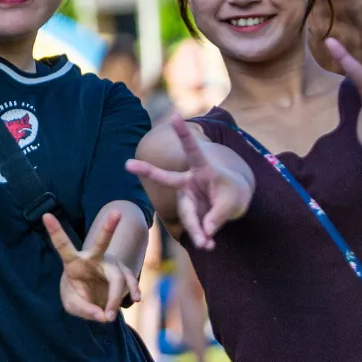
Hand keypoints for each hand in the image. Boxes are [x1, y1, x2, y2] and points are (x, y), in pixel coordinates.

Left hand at [43, 211, 140, 322]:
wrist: (93, 297)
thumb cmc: (77, 295)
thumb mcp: (72, 305)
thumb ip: (84, 310)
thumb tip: (103, 315)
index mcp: (73, 262)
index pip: (63, 246)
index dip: (55, 231)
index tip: (45, 215)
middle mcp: (92, 258)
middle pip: (101, 243)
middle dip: (108, 228)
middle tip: (117, 212)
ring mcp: (109, 264)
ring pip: (118, 276)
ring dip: (114, 297)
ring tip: (109, 316)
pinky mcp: (122, 273)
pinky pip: (130, 281)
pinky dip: (132, 291)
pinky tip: (135, 298)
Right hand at [126, 116, 251, 248]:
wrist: (232, 201)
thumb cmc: (233, 193)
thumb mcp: (233, 201)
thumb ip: (218, 216)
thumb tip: (204, 234)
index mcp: (202, 169)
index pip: (192, 150)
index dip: (182, 133)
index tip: (174, 115)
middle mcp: (188, 181)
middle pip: (165, 178)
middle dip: (146, 171)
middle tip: (127, 164)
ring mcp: (186, 197)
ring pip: (188, 217)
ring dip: (197, 232)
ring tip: (208, 246)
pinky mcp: (188, 212)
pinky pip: (193, 229)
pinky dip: (201, 238)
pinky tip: (209, 245)